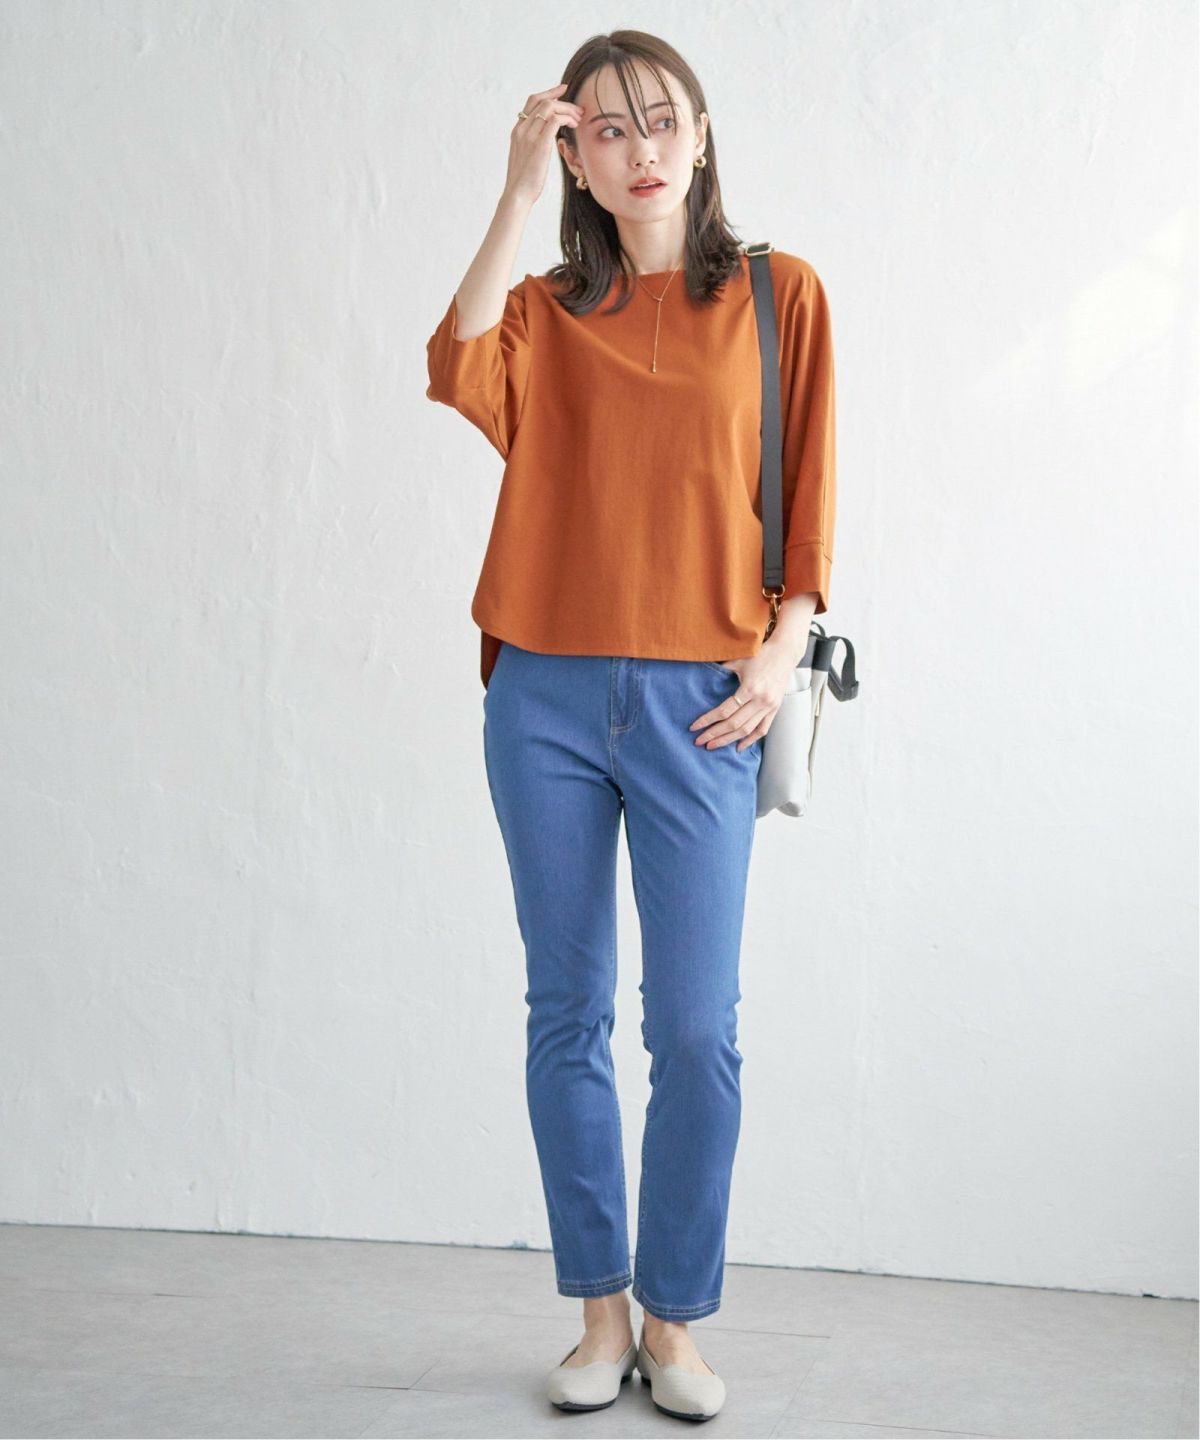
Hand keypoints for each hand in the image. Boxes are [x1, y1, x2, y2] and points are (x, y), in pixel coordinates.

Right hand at [504, 84, 582, 204]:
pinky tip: (573, 126)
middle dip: (563, 101)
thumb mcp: (526, 157)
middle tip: (578, 109)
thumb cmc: (524, 181)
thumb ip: (533, 143)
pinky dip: (566, 119)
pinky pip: (554, 120)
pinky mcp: (539, 144)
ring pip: (550, 107)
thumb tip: (546, 140)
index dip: (549, 92)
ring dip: (567, 109)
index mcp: (518, 130)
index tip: (563, 89)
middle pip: (543, 101)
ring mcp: (529, 135)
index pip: (533, 102)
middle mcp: (522, 129)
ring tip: (578, 119)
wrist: (517, 194)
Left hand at [689, 644, 797, 752]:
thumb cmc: (760, 655)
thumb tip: (702, 676)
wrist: (785, 653)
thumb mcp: (739, 660)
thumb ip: (721, 670)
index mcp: (750, 688)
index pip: (724, 711)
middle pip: (734, 724)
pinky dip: (750, 740)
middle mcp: (760, 701)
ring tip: (713, 746)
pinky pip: (762, 729)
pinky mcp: (775, 709)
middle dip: (714, 734)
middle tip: (699, 742)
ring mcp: (769, 707)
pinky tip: (739, 747)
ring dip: (728, 740)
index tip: (694, 727)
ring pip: (746, 730)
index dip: (707, 720)